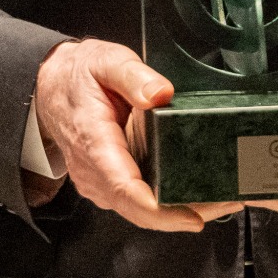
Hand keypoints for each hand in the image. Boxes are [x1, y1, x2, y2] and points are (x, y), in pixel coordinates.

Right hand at [33, 39, 241, 232]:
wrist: (50, 88)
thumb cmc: (77, 76)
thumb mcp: (105, 61)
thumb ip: (132, 75)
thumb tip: (161, 93)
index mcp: (94, 143)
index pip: (125, 189)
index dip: (159, 210)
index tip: (192, 216)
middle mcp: (94, 172)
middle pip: (139, 209)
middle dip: (184, 213)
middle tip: (228, 198)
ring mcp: (99, 183)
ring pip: (140, 211)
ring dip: (180, 210)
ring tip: (220, 195)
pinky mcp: (108, 186)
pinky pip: (138, 204)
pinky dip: (167, 204)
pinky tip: (194, 191)